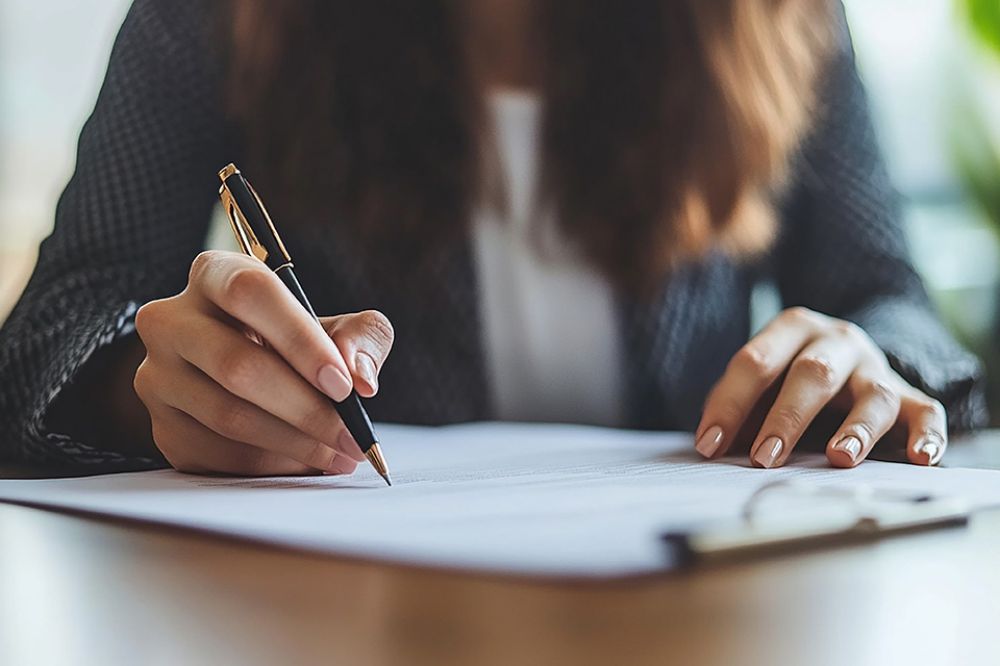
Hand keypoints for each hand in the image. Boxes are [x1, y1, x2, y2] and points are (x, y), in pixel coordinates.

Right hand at [133, 250, 393, 475]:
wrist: (240, 378)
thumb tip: (361, 379)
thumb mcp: (335, 326)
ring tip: (340, 453)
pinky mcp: (162, 427)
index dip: (300, 340)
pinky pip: (219, 454)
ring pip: (229, 417)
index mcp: (215, 274)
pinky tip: (306, 461)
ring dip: (296, 443)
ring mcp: (158, 377)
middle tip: (352, 435)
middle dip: (307, 408)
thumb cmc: (292, 342)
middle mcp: (171, 320)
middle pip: (236, 365)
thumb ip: (361, 338)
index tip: (342, 384)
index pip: (250, 293)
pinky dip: (272, 465)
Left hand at [693, 307, 945, 468]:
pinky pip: (926, 412)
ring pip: (874, 393)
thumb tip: (710, 446)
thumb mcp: (758, 380)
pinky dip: (928, 435)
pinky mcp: (910, 395)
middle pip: (813, 373)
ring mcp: (877, 367)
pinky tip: (920, 458)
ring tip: (839, 458)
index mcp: (793, 328)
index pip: (756, 362)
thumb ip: (735, 406)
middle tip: (763, 458)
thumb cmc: (787, 376)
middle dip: (786, 418)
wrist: (847, 356)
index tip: (709, 446)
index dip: (730, 404)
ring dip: (857, 428)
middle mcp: (838, 340)